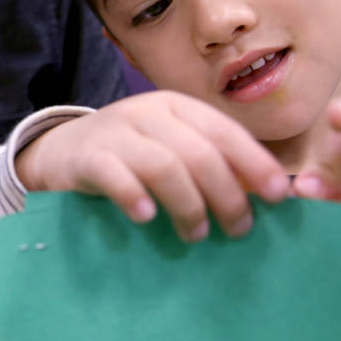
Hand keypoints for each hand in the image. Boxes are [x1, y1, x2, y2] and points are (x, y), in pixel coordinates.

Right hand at [14, 90, 290, 241]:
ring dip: (188, 204)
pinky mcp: (88, 157)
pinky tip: (147, 218)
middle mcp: (148, 112)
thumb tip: (270, 192)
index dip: (254, 163)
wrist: (62, 150)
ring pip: (163, 165)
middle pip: (198, 152)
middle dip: (226, 194)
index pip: (224, 131)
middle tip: (239, 229)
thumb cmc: (131, 154)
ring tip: (197, 233)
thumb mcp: (172, 146)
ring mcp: (117, 132)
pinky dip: (134, 196)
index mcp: (177, 106)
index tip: (278, 196)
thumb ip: (213, 162)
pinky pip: (114, 175)